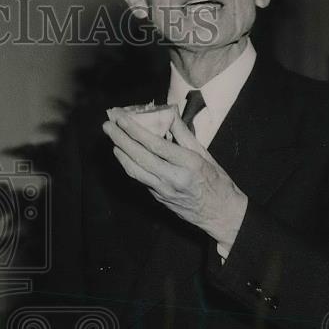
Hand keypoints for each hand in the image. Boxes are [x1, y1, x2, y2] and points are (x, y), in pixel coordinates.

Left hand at [103, 107, 247, 247]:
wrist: (221, 214)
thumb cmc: (217, 182)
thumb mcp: (206, 155)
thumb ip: (184, 135)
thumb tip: (169, 114)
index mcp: (189, 164)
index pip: (156, 145)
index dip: (135, 131)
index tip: (121, 118)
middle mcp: (173, 178)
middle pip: (139, 157)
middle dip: (120, 139)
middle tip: (107, 124)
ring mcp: (163, 190)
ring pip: (134, 170)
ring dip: (119, 152)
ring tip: (111, 137)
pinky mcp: (158, 198)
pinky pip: (139, 178)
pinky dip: (128, 164)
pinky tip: (122, 153)